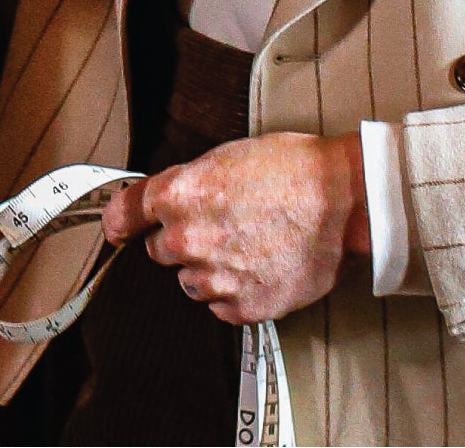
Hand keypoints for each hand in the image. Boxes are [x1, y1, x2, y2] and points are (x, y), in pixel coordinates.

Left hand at [97, 132, 370, 324]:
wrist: (345, 200)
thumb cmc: (292, 169)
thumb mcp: (225, 157)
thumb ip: (186, 185)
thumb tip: (164, 201)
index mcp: (177, 195)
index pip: (123, 214)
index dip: (121, 221)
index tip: (119, 229)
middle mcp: (187, 240)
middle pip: (162, 251)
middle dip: (183, 240)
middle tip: (222, 225)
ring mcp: (215, 278)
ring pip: (191, 282)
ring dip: (210, 270)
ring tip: (249, 247)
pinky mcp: (244, 307)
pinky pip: (221, 306)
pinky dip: (236, 293)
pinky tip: (261, 269)